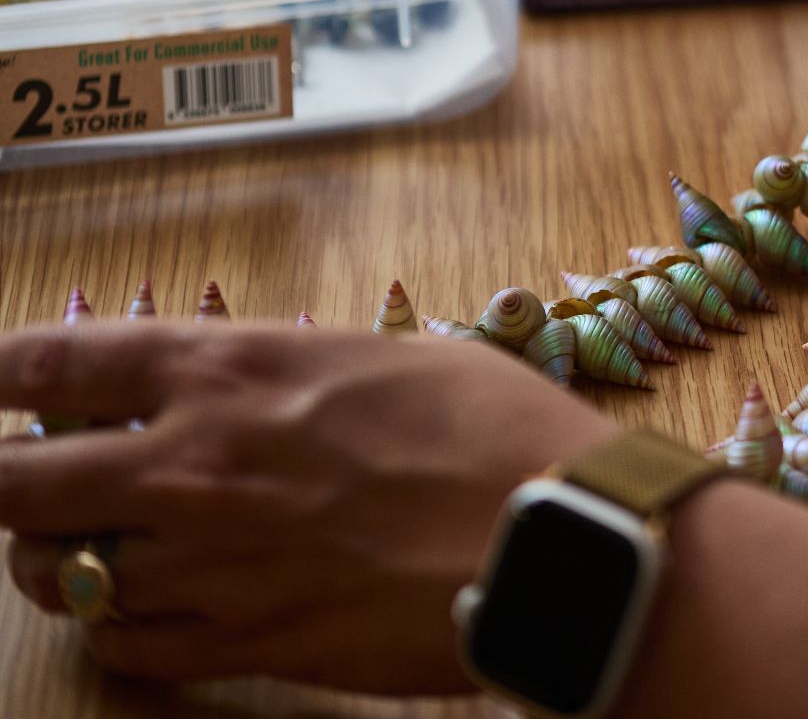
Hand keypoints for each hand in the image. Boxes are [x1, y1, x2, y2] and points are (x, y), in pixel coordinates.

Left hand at [0, 323, 612, 689]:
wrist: (556, 536)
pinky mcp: (241, 641)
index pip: (50, 362)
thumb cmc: (499, 432)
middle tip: (13, 479)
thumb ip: (288, 374)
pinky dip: (116, 627)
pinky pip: (125, 645)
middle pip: (12, 485)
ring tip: (80, 550)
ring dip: (55, 560)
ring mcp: (207, 562)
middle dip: (0, 482)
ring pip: (57, 575)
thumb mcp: (386, 357)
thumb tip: (243, 388)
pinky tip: (143, 611)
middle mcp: (192, 463)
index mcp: (232, 369)